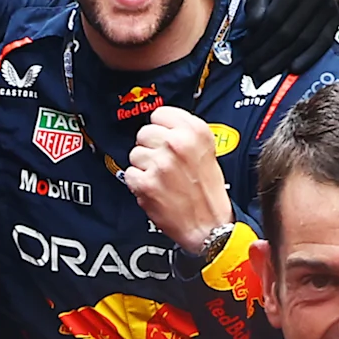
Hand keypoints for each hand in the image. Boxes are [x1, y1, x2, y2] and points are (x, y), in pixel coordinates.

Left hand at [121, 107, 234, 256]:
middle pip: (144, 133)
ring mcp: (160, 163)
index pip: (160, 114)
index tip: (164, 138)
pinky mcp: (146, 183)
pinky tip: (155, 189)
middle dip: (150, 147)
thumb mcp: (207, 150)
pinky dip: (138, 183)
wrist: (208, 224)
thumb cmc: (207, 191)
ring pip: (135, 154)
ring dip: (144, 166)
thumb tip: (162, 125)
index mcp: (195, 131)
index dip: (160, 128)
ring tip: (161, 178)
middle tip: (163, 163)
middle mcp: (177, 144)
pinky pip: (130, 174)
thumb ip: (185, 133)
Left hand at [229, 0, 338, 82]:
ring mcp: (329, 6)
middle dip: (267, 53)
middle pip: (289, 32)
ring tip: (263, 74)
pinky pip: (323, 43)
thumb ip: (256, 1)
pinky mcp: (336, 18)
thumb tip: (253, 27)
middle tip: (249, 68)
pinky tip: (292, 69)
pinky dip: (308, 58)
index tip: (243, 51)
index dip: (258, 37)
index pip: (275, 17)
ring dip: (282, 60)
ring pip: (304, 40)